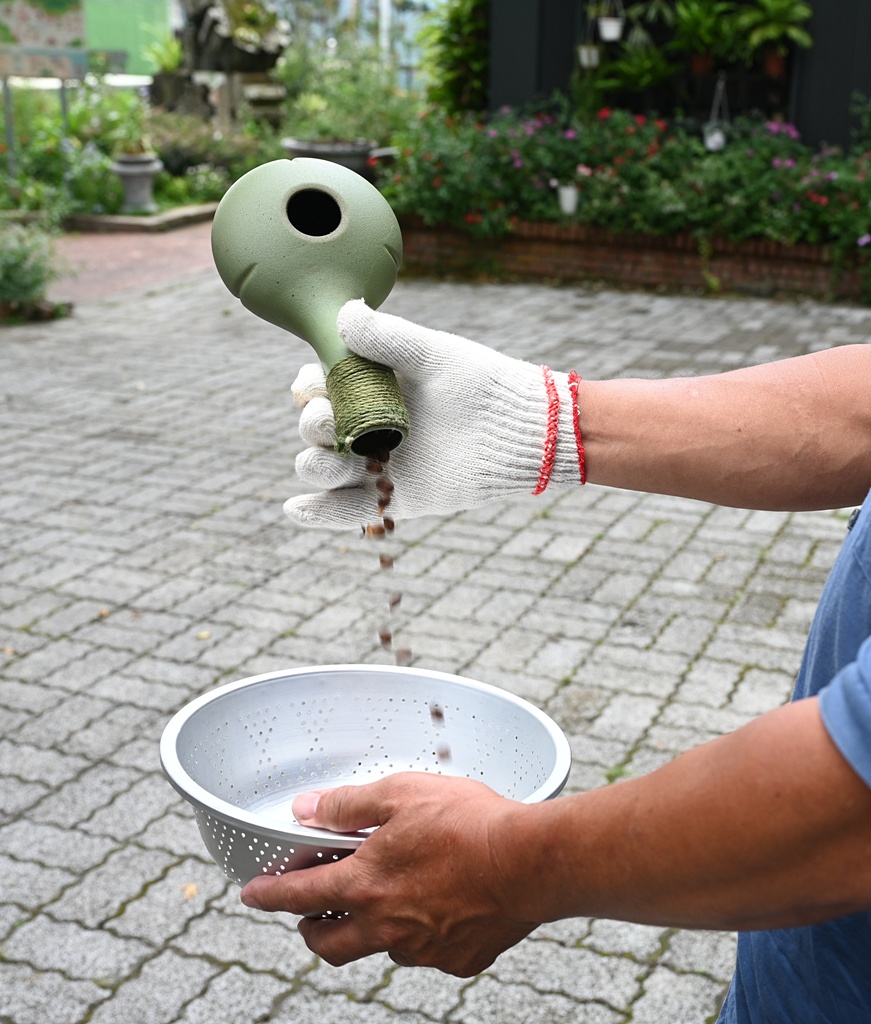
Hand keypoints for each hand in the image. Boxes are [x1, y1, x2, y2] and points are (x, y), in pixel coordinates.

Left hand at [239, 773, 537, 974]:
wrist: (529, 861)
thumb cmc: (469, 823)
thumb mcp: (400, 794)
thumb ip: (348, 805)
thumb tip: (307, 809)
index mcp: (365, 886)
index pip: (298, 896)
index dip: (268, 894)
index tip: (252, 893)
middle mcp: (386, 927)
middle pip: (327, 945)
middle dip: (310, 930)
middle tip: (311, 913)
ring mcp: (421, 950)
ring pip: (378, 948)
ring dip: (368, 929)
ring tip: (383, 900)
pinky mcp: (456, 959)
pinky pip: (425, 952)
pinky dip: (419, 932)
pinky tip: (436, 905)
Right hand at [284, 299, 585, 528]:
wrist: (523, 430)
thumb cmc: (481, 383)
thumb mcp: (433, 355)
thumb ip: (388, 337)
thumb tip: (343, 314)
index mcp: (371, 387)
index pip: (317, 388)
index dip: (307, 388)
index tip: (314, 384)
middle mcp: (368, 426)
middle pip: (313, 430)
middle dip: (312, 425)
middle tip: (329, 420)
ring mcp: (379, 464)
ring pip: (323, 469)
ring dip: (314, 464)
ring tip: (333, 455)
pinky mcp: (396, 498)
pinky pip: (347, 511)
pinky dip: (319, 512)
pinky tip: (297, 508)